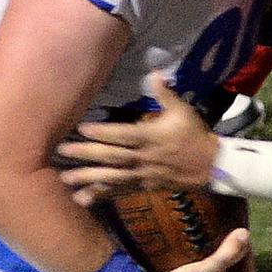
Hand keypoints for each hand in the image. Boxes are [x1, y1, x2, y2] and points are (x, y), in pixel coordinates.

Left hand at [57, 73, 218, 205]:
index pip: (122, 135)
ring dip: (87, 178)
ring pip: (111, 178)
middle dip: (86, 154)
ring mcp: (142, 175)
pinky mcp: (142, 187)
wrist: (209, 166)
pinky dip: (100, 195)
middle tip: (62, 151)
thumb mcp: (182, 110)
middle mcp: (143, 158)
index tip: (81, 128)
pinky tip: (82, 199)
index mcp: (151, 137)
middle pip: (111, 157)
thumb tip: (153, 73)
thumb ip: (164, 93)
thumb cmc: (194, 135)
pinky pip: (119, 192)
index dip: (101, 132)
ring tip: (65, 178)